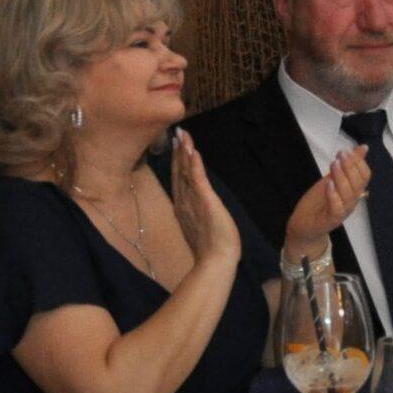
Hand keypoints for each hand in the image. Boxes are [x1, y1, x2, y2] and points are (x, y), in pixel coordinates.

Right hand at [169, 131, 239, 269]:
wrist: (216, 261)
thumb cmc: (211, 248)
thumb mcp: (199, 226)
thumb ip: (196, 214)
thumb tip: (196, 207)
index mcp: (183, 207)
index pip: (179, 179)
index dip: (177, 161)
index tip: (177, 144)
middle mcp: (184, 201)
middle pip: (179, 172)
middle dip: (178, 152)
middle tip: (177, 132)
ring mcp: (193, 201)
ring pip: (186, 172)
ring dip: (185, 152)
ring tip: (183, 135)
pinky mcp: (206, 202)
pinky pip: (198, 180)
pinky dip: (194, 165)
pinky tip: (192, 151)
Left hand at [282, 145, 371, 265]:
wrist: (304, 224)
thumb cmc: (319, 202)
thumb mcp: (331, 178)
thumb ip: (346, 166)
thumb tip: (362, 148)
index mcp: (354, 191)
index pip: (365, 176)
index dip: (358, 162)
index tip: (346, 150)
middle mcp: (352, 201)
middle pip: (359, 183)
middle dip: (350, 166)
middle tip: (340, 155)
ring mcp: (343, 211)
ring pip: (349, 194)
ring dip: (342, 177)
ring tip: (334, 165)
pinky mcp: (332, 220)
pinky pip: (337, 208)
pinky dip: (334, 195)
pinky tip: (328, 184)